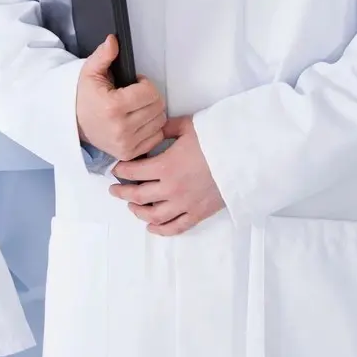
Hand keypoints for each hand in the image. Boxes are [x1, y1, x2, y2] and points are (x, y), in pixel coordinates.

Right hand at [75, 35, 165, 160]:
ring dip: (152, 112)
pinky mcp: (130, 153)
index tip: (136, 83)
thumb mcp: (90, 72)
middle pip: (158, 107)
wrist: (74, 125)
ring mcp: (126, 143)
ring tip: (137, 108)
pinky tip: (139, 122)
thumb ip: (103, 55)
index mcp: (113, 106)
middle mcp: (121, 128)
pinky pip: (156, 137)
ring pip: (160, 122)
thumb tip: (113, 40)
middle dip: (150, 97)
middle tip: (137, 96)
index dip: (145, 83)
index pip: (149, 92)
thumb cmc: (85, 98)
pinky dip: (151, 128)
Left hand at [109, 116, 224, 234]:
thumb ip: (167, 128)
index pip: (133, 172)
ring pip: (153, 216)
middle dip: (122, 193)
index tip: (116, 169)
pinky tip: (152, 227)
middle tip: (114, 190)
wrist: (242, 158)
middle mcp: (170, 189)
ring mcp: (184, 204)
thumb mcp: (188, 126)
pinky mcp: (197, 213)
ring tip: (131, 206)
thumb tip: (154, 128)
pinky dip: (161, 230)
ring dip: (138, 212)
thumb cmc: (216, 140)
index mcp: (165, 166)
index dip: (121, 171)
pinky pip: (175, 227)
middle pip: (138, 196)